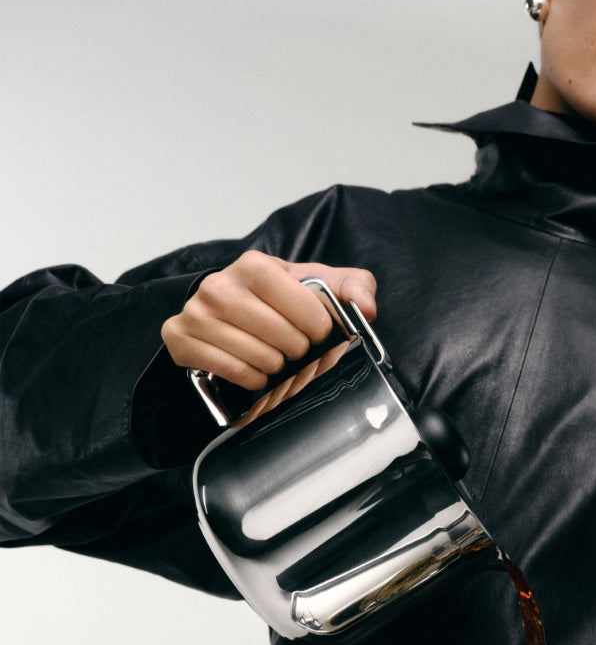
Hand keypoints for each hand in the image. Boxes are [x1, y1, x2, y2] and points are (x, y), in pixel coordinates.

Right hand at [162, 251, 377, 391]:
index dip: (319, 325)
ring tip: (274, 356)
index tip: (319, 332)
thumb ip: (352, 286)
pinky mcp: (180, 341)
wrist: (228, 310)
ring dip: (277, 366)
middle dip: (299, 349)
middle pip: (284, 338)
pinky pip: (235, 373)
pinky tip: (255, 369)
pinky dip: (253, 378)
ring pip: (261, 359)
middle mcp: (219, 286)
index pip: (302, 304)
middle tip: (295, 347)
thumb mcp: (317, 283)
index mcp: (253, 266)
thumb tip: (366, 308)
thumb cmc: (277, 300)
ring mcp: (196, 314)